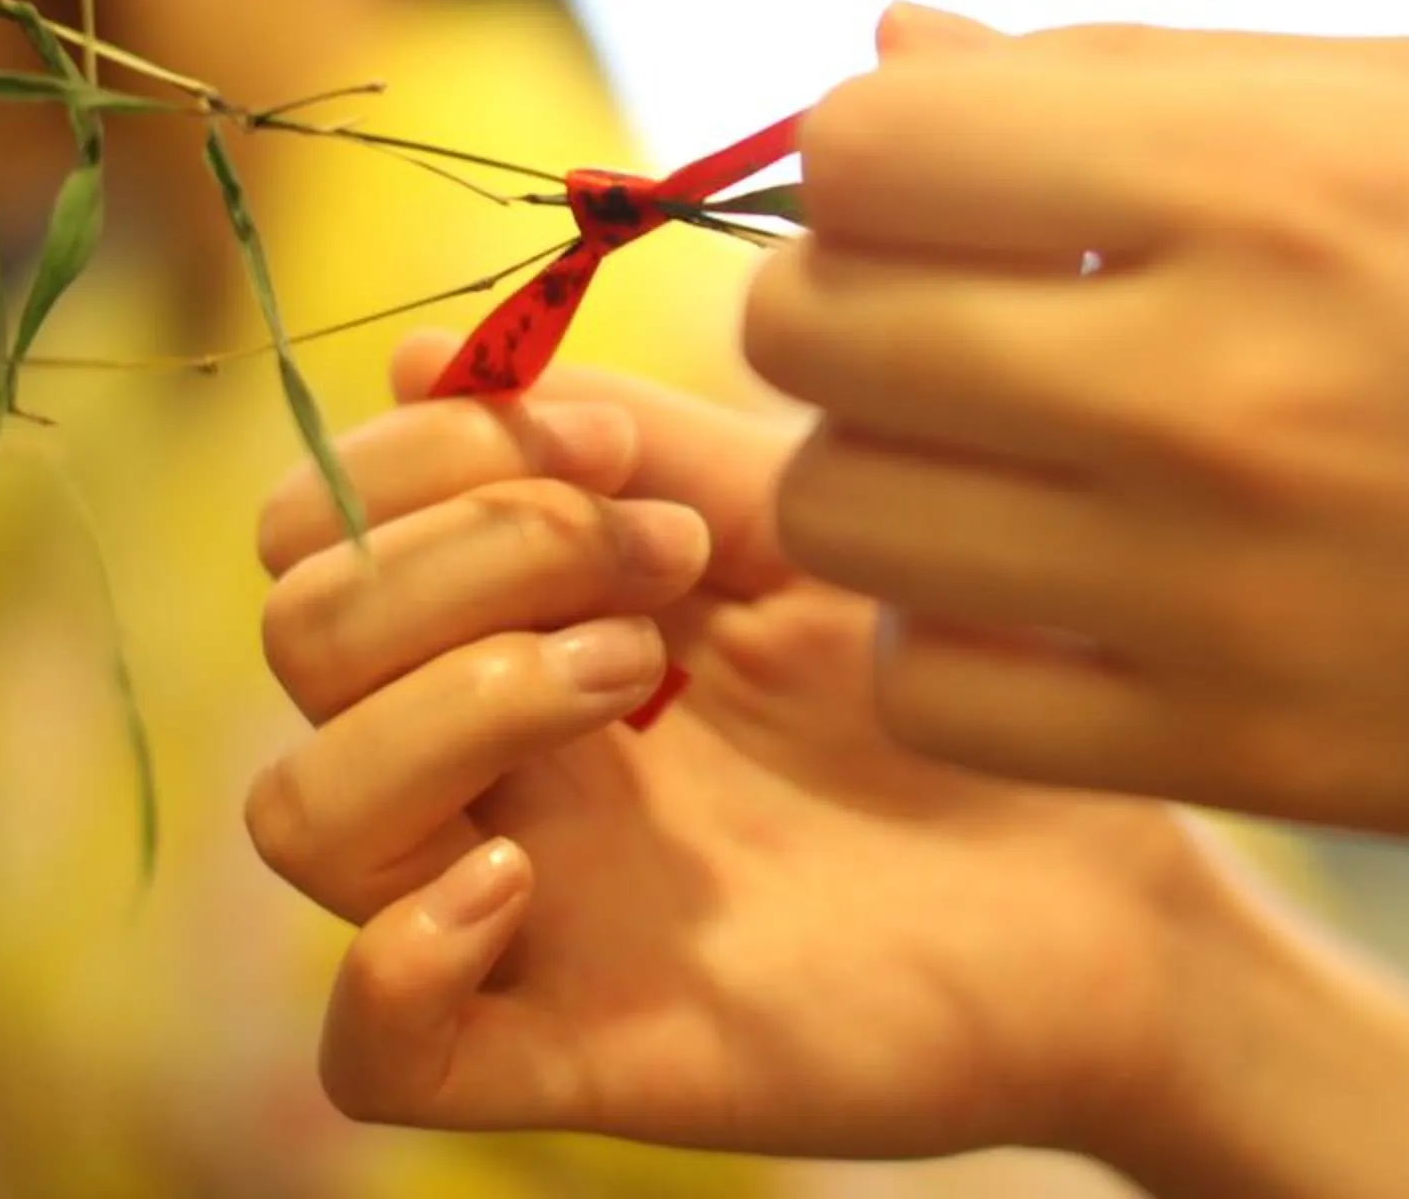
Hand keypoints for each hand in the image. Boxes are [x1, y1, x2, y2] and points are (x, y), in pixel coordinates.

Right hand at [246, 335, 1259, 1166]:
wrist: (1110, 878)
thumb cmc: (945, 690)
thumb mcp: (792, 516)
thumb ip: (625, 431)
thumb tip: (420, 357)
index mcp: (513, 620)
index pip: (321, 524)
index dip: (428, 457)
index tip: (616, 451)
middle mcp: (486, 759)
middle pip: (299, 633)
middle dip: (463, 556)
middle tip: (664, 568)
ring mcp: (516, 907)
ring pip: (301, 812)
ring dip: (445, 710)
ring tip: (633, 684)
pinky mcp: (574, 1051)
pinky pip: (370, 1049)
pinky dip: (399, 960)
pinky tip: (522, 885)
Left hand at [744, 8, 1408, 854]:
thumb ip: (1136, 71)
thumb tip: (890, 43)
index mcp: (1264, 176)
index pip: (863, 147)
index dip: (865, 156)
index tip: (946, 188)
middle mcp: (1213, 377)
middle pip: (813, 330)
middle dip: (844, 303)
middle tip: (950, 317)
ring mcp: (1216, 583)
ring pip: (839, 511)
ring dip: (877, 465)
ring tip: (992, 450)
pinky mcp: (1241, 747)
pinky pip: (929, 690)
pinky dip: (942, 634)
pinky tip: (1036, 586)